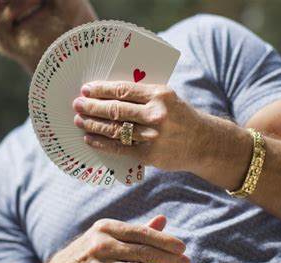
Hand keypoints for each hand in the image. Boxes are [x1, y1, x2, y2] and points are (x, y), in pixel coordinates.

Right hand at [45, 215, 189, 262]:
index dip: (165, 240)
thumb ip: (138, 229)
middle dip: (168, 259)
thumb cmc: (94, 249)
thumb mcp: (111, 234)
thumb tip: (163, 219)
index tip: (182, 247)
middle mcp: (102, 245)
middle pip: (142, 252)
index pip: (142, 233)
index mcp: (107, 227)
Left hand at [72, 81, 207, 171]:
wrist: (203, 142)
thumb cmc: (181, 117)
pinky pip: (120, 148)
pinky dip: (102, 143)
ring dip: (93, 125)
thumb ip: (144, 96)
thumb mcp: (168, 98)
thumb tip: (109, 93)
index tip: (86, 89)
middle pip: (116, 110)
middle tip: (77, 104)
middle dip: (92, 107)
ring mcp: (152, 136)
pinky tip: (90, 138)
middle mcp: (156, 115)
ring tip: (79, 121)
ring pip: (115, 129)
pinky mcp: (150, 154)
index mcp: (160, 95)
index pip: (123, 90)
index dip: (101, 90)